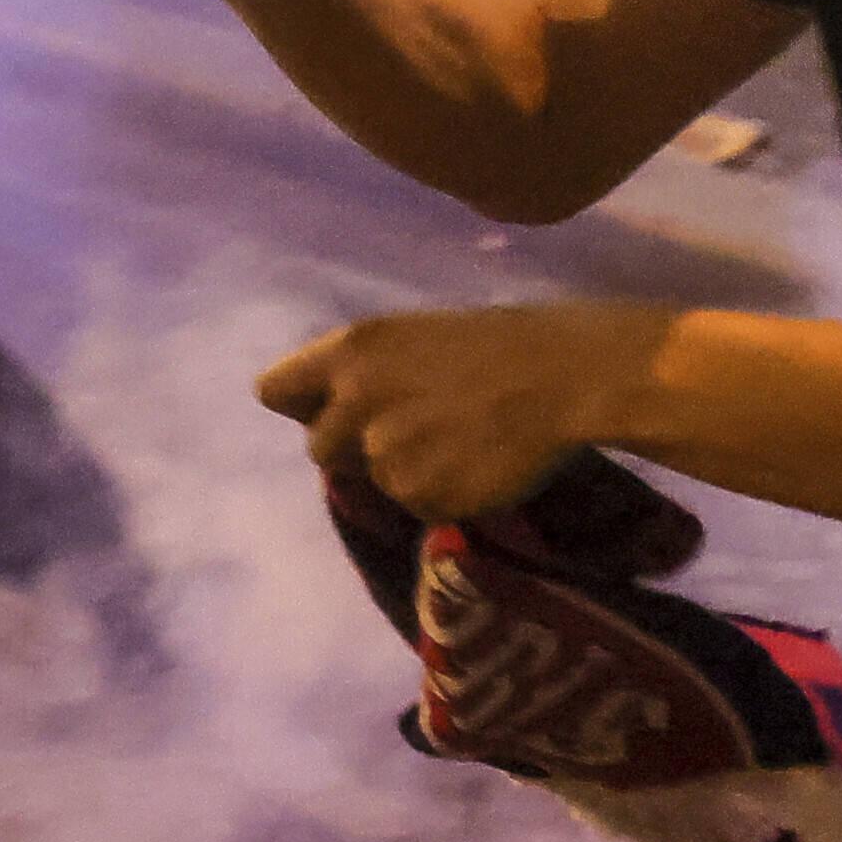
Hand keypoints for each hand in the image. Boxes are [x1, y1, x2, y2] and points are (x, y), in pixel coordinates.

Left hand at [254, 306, 667, 525]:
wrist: (566, 376)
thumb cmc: (498, 342)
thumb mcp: (415, 336)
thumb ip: (365, 373)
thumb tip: (335, 407)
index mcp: (350, 352)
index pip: (274, 391)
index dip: (302, 404)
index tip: (329, 408)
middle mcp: (355, 404)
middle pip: (318, 448)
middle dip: (354, 447)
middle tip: (408, 431)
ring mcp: (386, 456)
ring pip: (372, 479)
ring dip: (403, 470)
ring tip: (456, 443)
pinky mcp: (421, 497)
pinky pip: (415, 505)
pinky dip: (439, 493)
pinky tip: (475, 464)